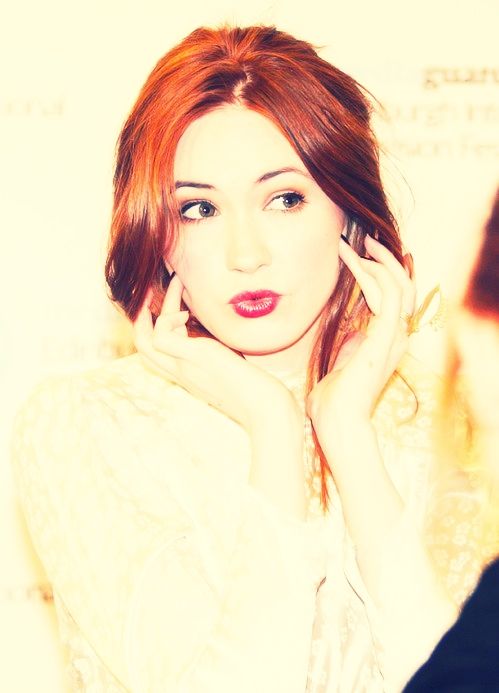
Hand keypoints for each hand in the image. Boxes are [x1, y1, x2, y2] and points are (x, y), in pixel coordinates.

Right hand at [133, 275, 296, 432]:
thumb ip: (217, 356)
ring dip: (157, 308)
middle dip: (140, 317)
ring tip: (177, 286)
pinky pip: (161, 336)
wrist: (262, 405)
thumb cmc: (254, 390)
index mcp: (187, 375)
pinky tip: (187, 313)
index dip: (154, 329)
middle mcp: (180, 372)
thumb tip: (217, 340)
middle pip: (142, 347)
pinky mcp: (193, 357)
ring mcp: (183, 367)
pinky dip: (168, 318)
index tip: (170, 307)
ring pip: (144, 341)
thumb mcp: (228, 368)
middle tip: (148, 291)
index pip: (156, 354)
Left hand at [307, 235, 415, 432]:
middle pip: (403, 286)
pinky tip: (354, 261)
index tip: (359, 255)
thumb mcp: (341, 362)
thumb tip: (348, 327)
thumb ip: (349, 343)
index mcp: (388, 342)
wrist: (337, 423)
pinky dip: (373, 274)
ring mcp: (395, 337)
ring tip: (353, 244)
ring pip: (399, 285)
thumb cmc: (333, 400)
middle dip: (384, 260)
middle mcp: (397, 337)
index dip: (382, 273)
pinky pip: (389, 295)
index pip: (396, 298)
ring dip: (376, 261)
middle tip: (363, 240)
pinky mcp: (387, 338)